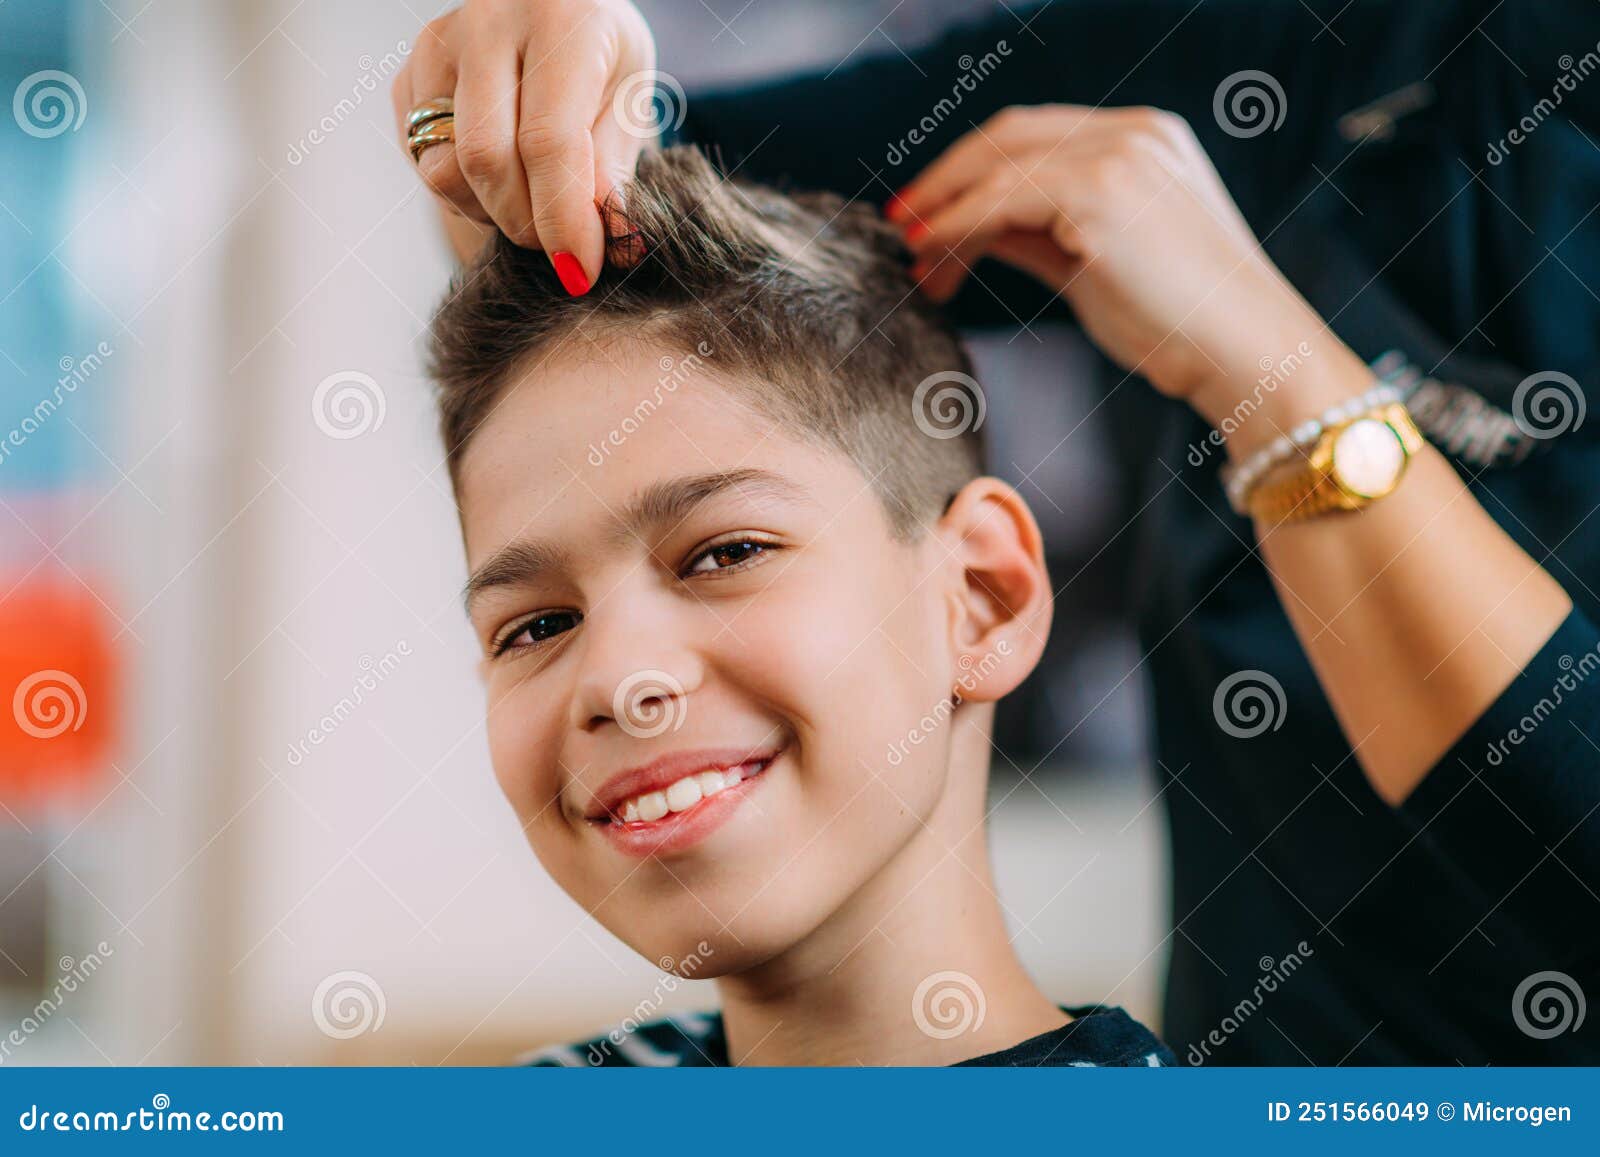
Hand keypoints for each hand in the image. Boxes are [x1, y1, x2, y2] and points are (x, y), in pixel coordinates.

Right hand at [391, 0, 656, 287]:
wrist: (551, 7)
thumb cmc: (599, 57)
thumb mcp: (629, 100)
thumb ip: (614, 167)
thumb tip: (612, 243)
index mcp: (556, 20)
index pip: (548, 140)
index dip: (564, 219)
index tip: (581, 271)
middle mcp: (485, 24)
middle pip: (486, 159)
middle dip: (526, 225)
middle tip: (560, 245)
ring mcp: (435, 50)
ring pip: (444, 170)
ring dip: (492, 214)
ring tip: (532, 204)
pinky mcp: (406, 79)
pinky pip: (423, 166)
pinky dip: (465, 197)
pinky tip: (500, 181)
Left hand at [890, 105, 1360, 428]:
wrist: (1246, 355)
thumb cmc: (1182, 327)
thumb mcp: (1098, 266)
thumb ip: (1040, 236)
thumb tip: (974, 233)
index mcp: (1144, 138)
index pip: (1033, 136)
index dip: (970, 170)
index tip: (927, 213)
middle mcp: (1133, 132)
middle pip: (1006, 136)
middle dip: (944, 181)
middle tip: (902, 227)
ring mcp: (1119, 154)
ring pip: (997, 164)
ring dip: (942, 211)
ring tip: (913, 259)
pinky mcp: (1101, 192)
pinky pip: (1000, 199)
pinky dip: (955, 226)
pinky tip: (932, 255)